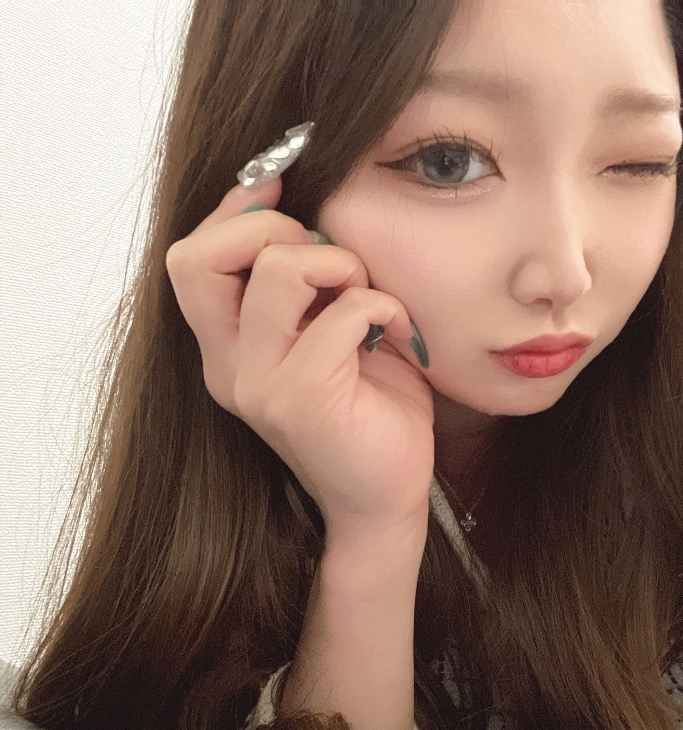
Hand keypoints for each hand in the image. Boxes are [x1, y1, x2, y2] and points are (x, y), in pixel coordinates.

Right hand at [165, 178, 434, 539]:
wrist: (385, 497)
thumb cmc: (367, 409)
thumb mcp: (327, 330)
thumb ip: (305, 283)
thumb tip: (298, 205)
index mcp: (227, 348)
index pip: (189, 257)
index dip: (234, 210)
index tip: (282, 189)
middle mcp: (227, 368)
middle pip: (199, 256)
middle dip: (273, 230)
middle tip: (331, 263)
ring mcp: (259, 387)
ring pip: (278, 272)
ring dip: (339, 264)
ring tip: (368, 296)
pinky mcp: (300, 401)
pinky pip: (342, 314)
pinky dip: (384, 306)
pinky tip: (404, 333)